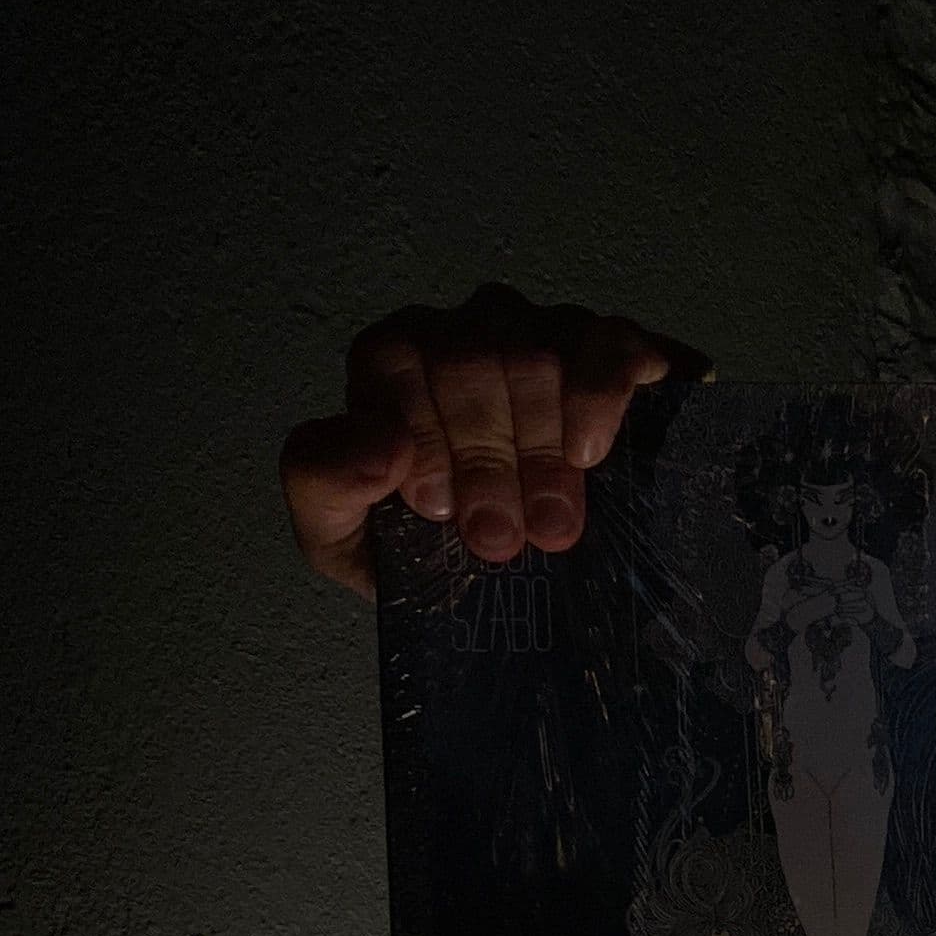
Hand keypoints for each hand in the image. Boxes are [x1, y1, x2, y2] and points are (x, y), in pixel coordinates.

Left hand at [281, 285, 706, 592]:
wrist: (513, 602)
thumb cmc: (420, 553)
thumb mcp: (340, 538)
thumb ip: (323, 484)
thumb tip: (382, 447)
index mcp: (394, 363)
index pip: (396, 357)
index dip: (419, 430)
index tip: (436, 507)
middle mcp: (466, 333)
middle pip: (470, 356)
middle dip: (483, 458)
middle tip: (496, 539)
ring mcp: (542, 334)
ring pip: (535, 353)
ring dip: (539, 448)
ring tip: (550, 526)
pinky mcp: (612, 351)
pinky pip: (610, 344)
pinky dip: (600, 396)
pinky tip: (590, 455)